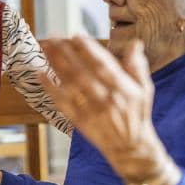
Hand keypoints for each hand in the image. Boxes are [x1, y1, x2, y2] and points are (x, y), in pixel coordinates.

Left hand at [40, 37, 177, 184]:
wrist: (131, 148)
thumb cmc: (137, 114)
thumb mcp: (144, 90)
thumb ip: (137, 66)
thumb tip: (135, 43)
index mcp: (123, 89)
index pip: (103, 65)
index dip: (89, 50)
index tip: (76, 35)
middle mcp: (106, 99)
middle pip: (82, 72)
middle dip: (66, 53)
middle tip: (52, 36)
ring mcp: (91, 111)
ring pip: (70, 84)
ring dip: (55, 65)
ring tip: (45, 48)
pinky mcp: (80, 121)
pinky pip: (62, 103)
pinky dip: (51, 88)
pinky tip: (40, 74)